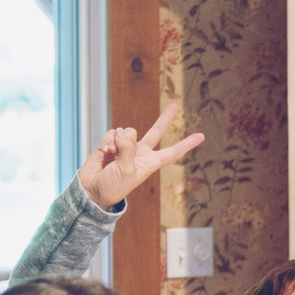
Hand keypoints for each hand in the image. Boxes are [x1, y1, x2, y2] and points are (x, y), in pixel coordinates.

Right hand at [75, 102, 202, 208]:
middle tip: (175, 105)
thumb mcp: (126, 170)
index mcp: (151, 163)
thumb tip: (122, 131)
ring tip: (111, 155)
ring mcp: (126, 146)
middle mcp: (141, 152)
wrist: (93, 189)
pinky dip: (108, 140)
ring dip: (117, 141)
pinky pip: (113, 132)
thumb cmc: (114, 186)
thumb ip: (127, 149)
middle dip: (165, 119)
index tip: (201, 136)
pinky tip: (104, 152)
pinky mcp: (111, 142)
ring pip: (128, 131)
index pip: (172, 152)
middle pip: (156, 132)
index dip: (186, 144)